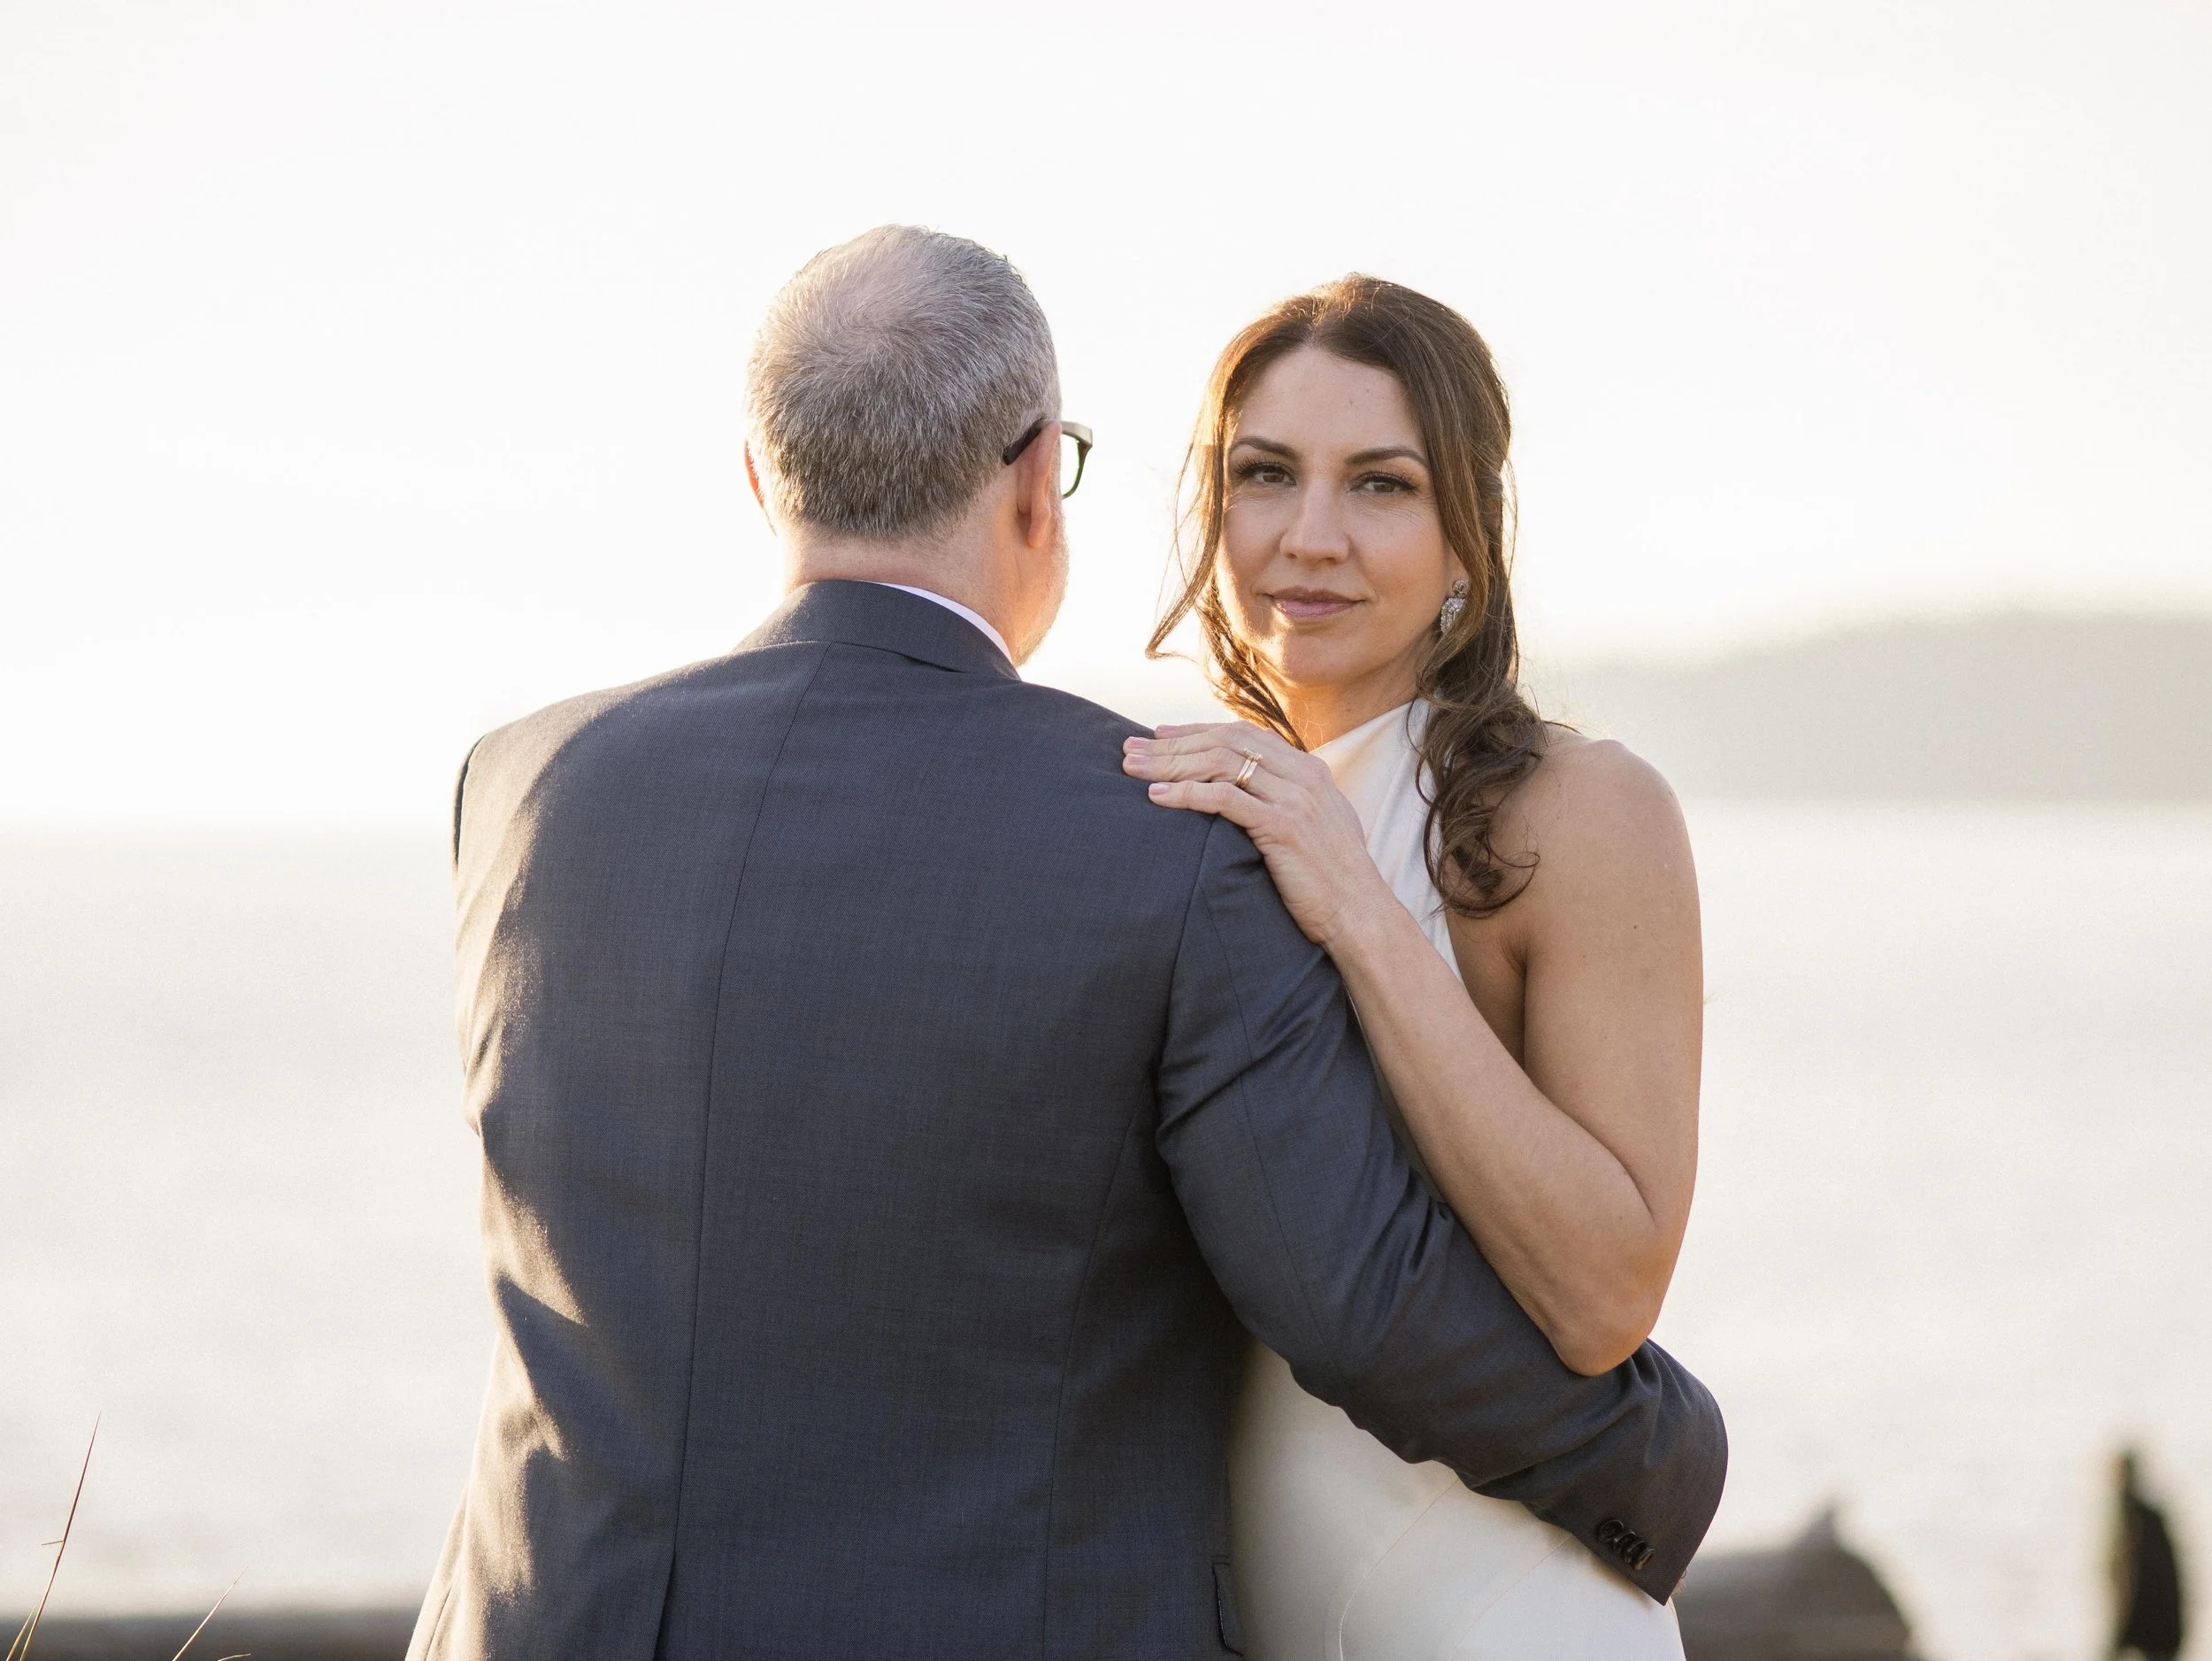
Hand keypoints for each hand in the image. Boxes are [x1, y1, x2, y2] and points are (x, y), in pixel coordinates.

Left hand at [1123, 721, 1400, 950]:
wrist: (1360, 914)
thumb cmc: (1331, 881)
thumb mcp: (1315, 828)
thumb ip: (1288, 803)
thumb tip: (1251, 798)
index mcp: (1310, 770)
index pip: (1244, 734)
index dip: (1197, 731)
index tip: (1159, 734)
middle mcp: (1303, 775)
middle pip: (1225, 742)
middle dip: (1172, 743)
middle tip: (1130, 749)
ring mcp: (1294, 798)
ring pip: (1220, 763)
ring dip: (1170, 763)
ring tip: (1131, 769)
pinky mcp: (1283, 825)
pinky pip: (1225, 798)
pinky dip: (1186, 793)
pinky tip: (1157, 796)